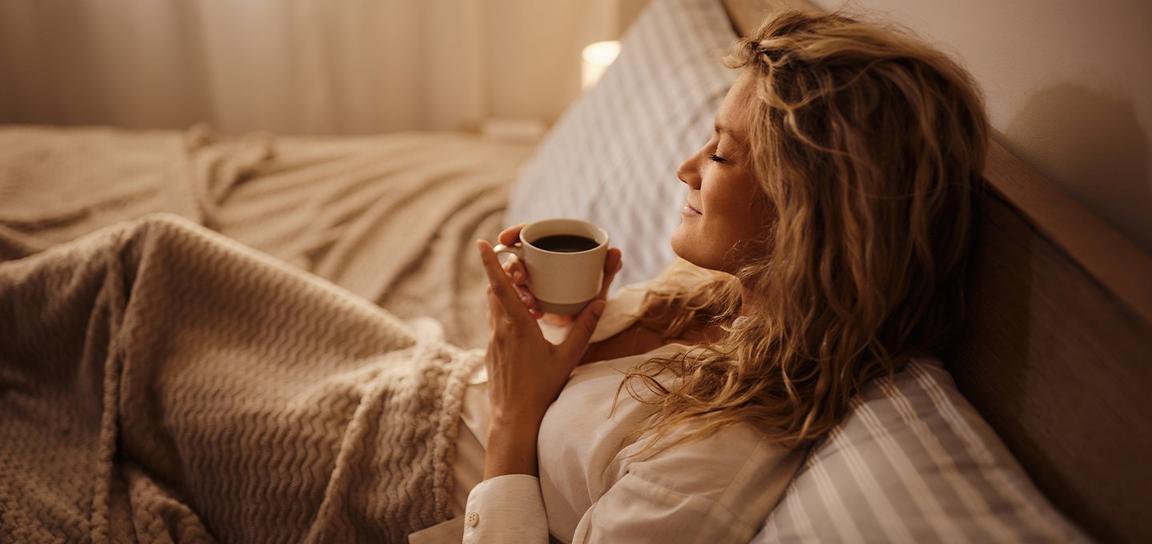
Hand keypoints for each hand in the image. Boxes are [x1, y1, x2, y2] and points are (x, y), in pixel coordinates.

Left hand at [477, 238, 620, 426]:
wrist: (514, 418)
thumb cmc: (541, 389)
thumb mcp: (568, 358)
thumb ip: (583, 328)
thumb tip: (600, 302)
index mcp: (517, 326)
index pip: (499, 286)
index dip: (490, 262)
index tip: (481, 243)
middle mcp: (500, 329)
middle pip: (494, 289)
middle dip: (504, 272)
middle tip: (521, 265)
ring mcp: (493, 340)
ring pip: (493, 304)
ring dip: (506, 291)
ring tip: (529, 292)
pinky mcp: (491, 350)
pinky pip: (496, 320)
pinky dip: (507, 310)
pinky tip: (527, 318)